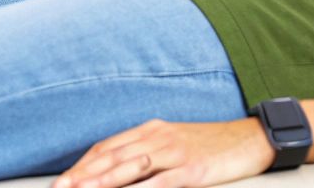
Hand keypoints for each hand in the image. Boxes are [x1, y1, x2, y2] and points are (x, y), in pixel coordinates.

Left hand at [53, 117, 274, 187]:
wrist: (251, 138)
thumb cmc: (210, 144)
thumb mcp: (174, 142)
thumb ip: (146, 153)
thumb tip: (116, 172)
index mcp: (150, 130)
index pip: (107, 147)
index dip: (82, 165)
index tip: (62, 181)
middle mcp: (158, 138)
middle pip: (112, 156)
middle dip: (82, 175)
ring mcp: (175, 153)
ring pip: (131, 166)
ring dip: (103, 181)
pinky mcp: (193, 170)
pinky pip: (162, 182)